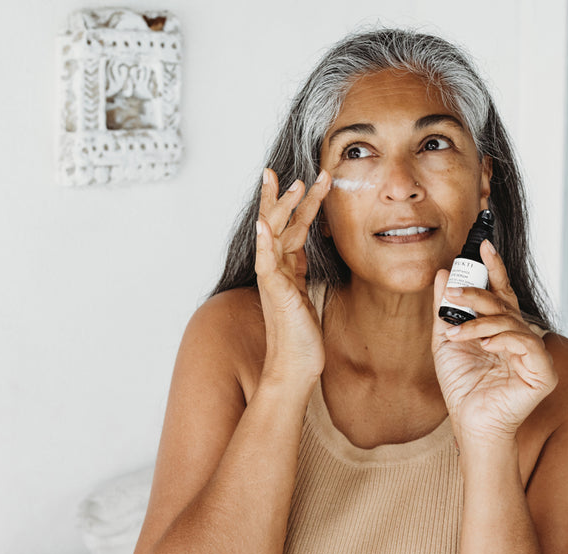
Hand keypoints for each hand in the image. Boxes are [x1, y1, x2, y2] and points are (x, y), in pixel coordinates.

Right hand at [255, 168, 331, 386]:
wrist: (295, 368)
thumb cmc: (301, 336)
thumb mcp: (304, 295)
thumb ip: (300, 272)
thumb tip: (302, 252)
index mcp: (284, 269)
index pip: (286, 227)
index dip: (292, 203)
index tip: (299, 178)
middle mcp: (275, 271)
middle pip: (275, 225)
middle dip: (281, 196)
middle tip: (285, 171)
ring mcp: (273, 281)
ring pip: (273, 237)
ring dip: (281, 209)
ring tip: (292, 186)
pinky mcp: (277, 294)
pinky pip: (267, 263)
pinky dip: (264, 242)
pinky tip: (263, 225)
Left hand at [432, 240, 556, 446]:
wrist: (469, 422)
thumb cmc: (462, 386)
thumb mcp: (446, 340)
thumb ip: (445, 309)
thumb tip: (445, 274)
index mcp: (502, 329)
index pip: (501, 293)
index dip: (495, 269)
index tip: (484, 246)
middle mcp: (521, 338)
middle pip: (505, 304)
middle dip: (478, 294)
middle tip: (454, 293)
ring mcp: (534, 355)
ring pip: (512, 322)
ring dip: (480, 322)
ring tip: (456, 333)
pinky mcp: (543, 373)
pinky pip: (527, 344)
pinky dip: (504, 340)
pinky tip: (485, 345)